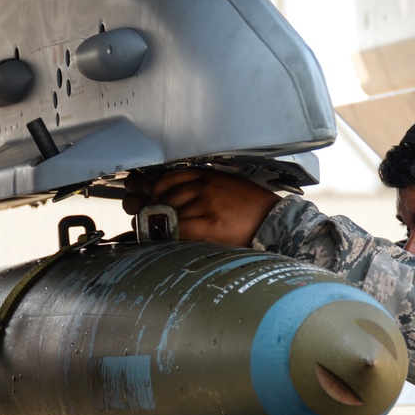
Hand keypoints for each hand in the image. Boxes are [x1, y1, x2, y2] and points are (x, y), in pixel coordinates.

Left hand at [122, 167, 280, 247]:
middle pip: (162, 196)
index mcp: (206, 174)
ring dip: (156, 224)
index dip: (151, 190)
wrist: (274, 220)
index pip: (167, 178)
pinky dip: (168, 235)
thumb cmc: (251, 207)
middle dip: (148, 208)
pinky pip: (178, 228)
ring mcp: (205, 203)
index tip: (145, 199)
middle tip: (141, 218)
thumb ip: (200, 188)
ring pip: (168, 213)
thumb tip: (171, 199)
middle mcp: (203, 186)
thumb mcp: (225, 186)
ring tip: (152, 232)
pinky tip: (166, 240)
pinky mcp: (209, 223)